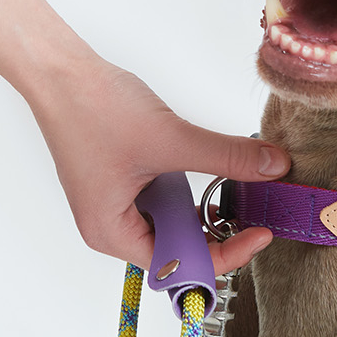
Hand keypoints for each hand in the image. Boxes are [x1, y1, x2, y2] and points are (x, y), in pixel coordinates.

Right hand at [29, 51, 286, 273]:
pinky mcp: (123, 181)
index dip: (226, 254)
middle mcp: (111, 226)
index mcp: (112, 232)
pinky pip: (165, 199)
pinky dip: (192, 190)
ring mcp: (116, 203)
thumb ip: (226, 158)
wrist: (62, 71)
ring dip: (207, 209)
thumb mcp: (171, 139)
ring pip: (174, 222)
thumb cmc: (94, 108)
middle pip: (178, 249)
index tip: (260, 234)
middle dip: (220, 232)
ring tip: (242, 190)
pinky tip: (213, 171)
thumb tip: (274, 169)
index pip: (180, 265)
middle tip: (258, 211)